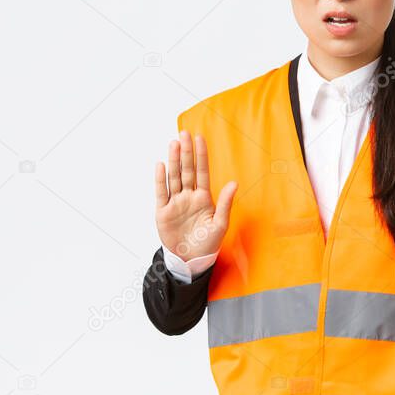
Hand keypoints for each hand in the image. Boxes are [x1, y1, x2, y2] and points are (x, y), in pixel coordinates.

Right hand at [154, 130, 237, 259]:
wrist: (190, 260)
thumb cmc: (208, 243)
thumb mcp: (220, 224)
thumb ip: (225, 203)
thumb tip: (234, 183)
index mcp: (204, 198)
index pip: (202, 172)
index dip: (201, 156)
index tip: (200, 138)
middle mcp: (188, 196)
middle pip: (187, 170)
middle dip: (186, 152)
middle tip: (184, 133)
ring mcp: (175, 202)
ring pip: (174, 177)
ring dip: (174, 161)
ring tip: (174, 144)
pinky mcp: (163, 212)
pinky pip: (161, 193)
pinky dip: (161, 179)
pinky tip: (161, 165)